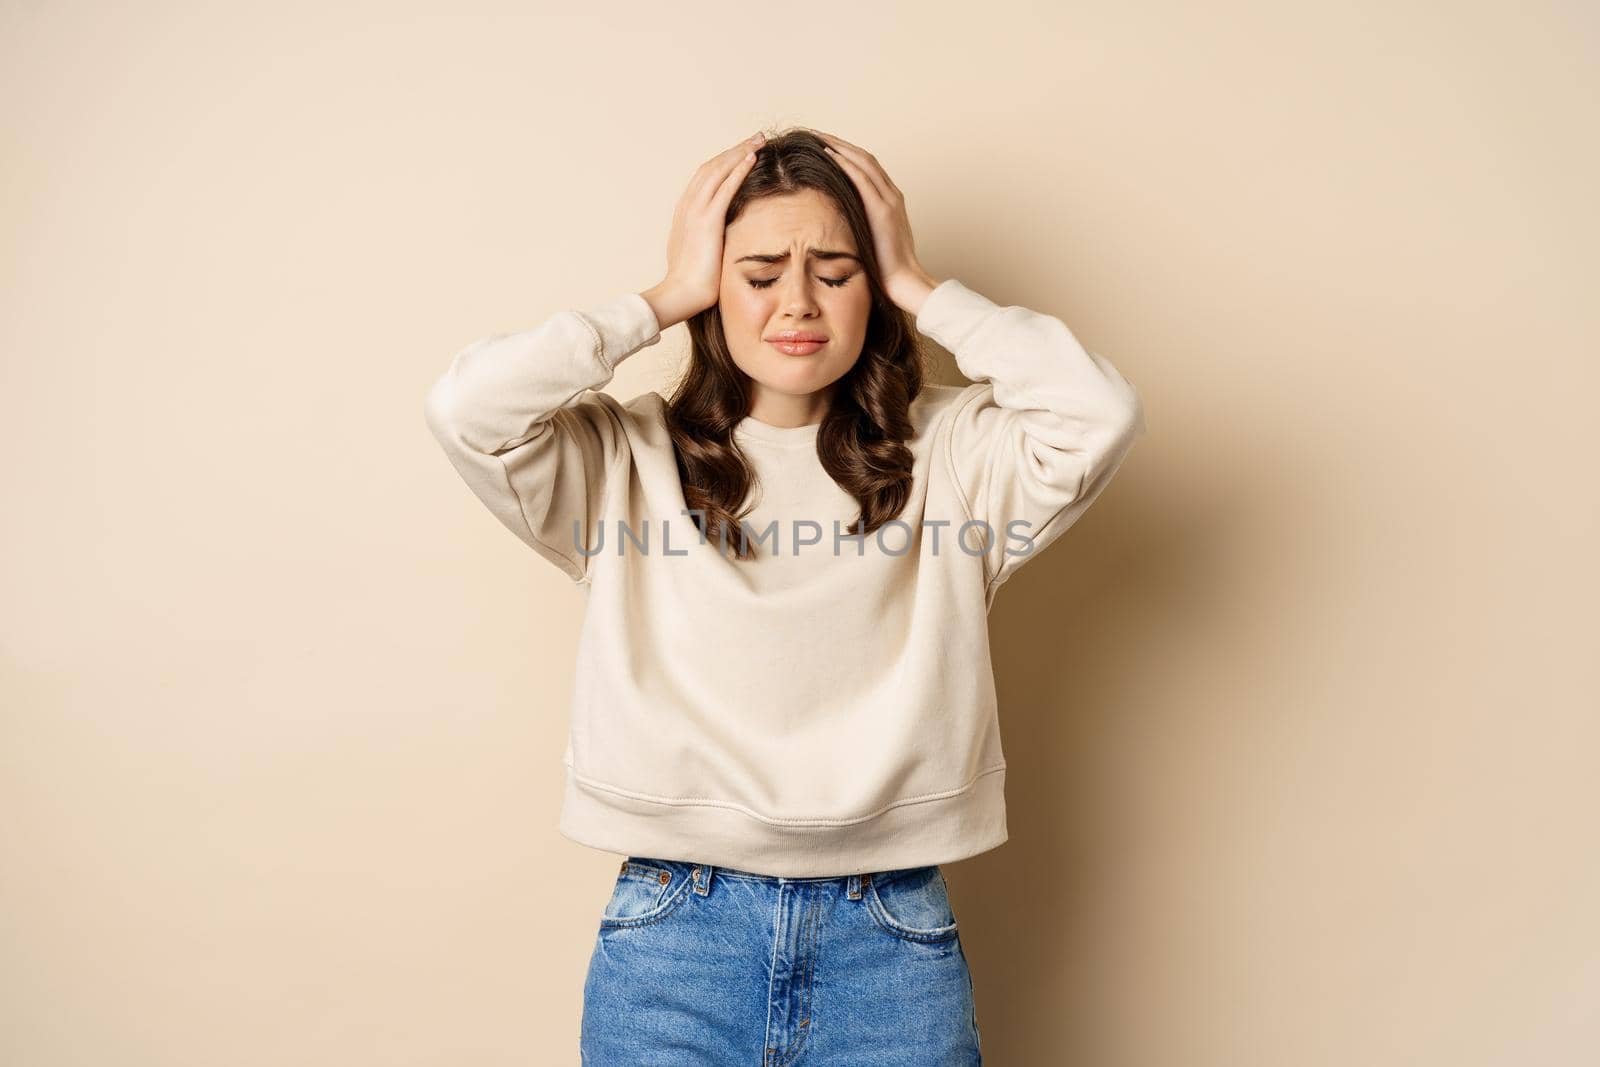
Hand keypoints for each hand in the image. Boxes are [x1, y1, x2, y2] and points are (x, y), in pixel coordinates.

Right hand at [642, 132, 765, 329]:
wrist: (681, 294)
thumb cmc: (693, 283)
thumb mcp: (701, 254)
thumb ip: (709, 240)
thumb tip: (722, 241)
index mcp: (685, 212)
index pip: (706, 177)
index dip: (726, 162)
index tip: (744, 153)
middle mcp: (688, 206)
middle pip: (712, 166)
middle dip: (735, 149)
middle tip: (756, 138)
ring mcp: (695, 211)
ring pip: (718, 170)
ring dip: (740, 152)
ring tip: (759, 141)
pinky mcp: (707, 221)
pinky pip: (724, 188)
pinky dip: (738, 170)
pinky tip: (753, 158)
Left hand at [814, 130, 938, 313]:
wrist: (903, 281)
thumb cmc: (884, 268)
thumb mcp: (869, 240)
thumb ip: (858, 225)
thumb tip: (835, 223)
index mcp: (889, 200)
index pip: (866, 167)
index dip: (845, 153)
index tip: (823, 146)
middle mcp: (891, 194)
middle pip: (863, 157)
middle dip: (839, 143)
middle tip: (815, 134)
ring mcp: (889, 199)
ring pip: (863, 161)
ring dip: (839, 146)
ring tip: (817, 137)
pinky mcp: (882, 209)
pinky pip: (862, 178)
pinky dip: (845, 162)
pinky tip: (828, 154)